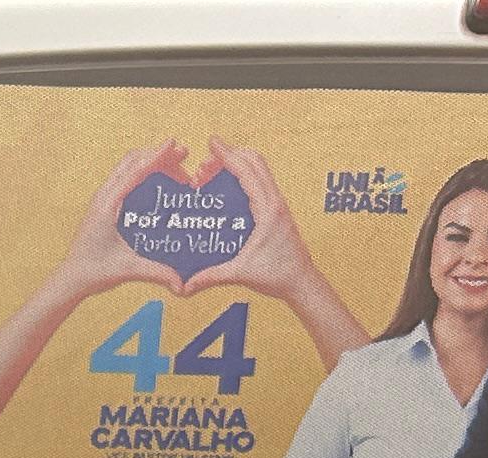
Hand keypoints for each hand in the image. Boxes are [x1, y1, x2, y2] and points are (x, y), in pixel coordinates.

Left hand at [58, 139, 192, 303]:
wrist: (71, 279)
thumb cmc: (94, 272)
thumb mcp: (127, 269)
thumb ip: (156, 272)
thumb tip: (182, 285)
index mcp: (108, 204)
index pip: (135, 171)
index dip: (156, 155)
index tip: (174, 144)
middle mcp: (104, 196)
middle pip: (133, 160)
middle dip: (159, 154)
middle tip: (184, 156)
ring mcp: (103, 197)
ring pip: (128, 166)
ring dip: (152, 161)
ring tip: (178, 167)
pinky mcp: (105, 203)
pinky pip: (125, 176)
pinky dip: (144, 170)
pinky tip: (161, 179)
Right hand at [187, 146, 328, 301]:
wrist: (302, 281)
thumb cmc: (277, 275)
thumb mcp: (240, 274)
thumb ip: (211, 276)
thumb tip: (185, 285)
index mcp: (267, 209)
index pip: (246, 171)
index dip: (227, 154)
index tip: (211, 143)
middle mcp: (275, 200)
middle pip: (254, 161)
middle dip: (229, 155)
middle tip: (205, 164)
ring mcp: (278, 203)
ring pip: (259, 169)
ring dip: (238, 163)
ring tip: (213, 173)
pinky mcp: (277, 209)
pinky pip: (261, 181)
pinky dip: (245, 175)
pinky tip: (229, 186)